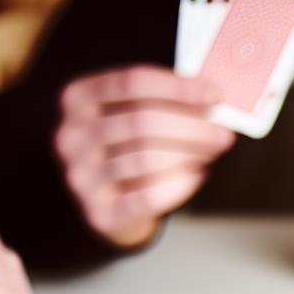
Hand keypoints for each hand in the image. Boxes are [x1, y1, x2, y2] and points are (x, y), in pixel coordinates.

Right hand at [54, 65, 235, 247]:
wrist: (103, 202)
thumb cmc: (124, 147)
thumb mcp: (128, 113)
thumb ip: (161, 100)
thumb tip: (212, 99)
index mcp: (76, 98)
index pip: (131, 82)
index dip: (178, 87)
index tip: (215, 95)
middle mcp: (70, 136)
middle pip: (142, 122)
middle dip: (193, 127)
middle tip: (224, 134)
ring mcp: (79, 176)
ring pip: (148, 159)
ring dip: (191, 154)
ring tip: (210, 153)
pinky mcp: (98, 212)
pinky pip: (150, 196)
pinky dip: (181, 184)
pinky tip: (196, 176)